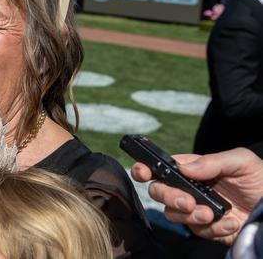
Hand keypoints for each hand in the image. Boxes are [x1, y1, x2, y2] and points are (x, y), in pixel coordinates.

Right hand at [131, 148, 262, 244]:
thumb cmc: (261, 180)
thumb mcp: (241, 162)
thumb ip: (212, 161)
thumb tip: (183, 167)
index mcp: (194, 169)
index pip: (163, 167)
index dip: (146, 169)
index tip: (142, 172)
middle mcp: (190, 189)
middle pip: (159, 192)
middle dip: (168, 196)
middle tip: (187, 202)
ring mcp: (197, 210)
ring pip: (173, 214)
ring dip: (190, 215)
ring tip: (211, 214)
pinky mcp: (208, 230)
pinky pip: (198, 231)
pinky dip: (214, 228)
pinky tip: (231, 222)